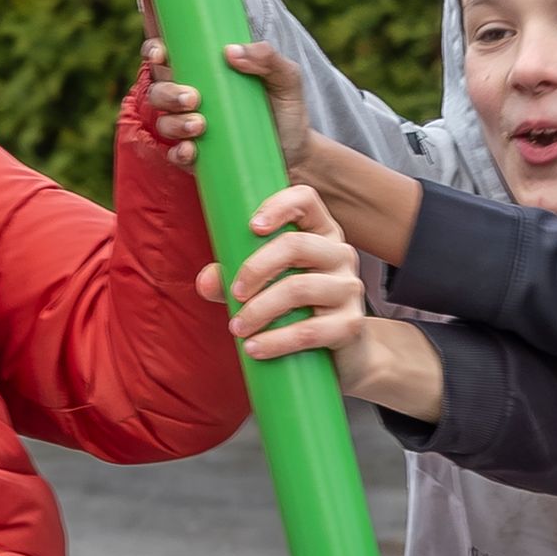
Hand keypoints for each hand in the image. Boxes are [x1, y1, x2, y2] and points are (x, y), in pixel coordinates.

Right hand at [134, 37, 308, 177]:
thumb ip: (267, 57)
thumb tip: (231, 52)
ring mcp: (191, 128)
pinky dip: (179, 152)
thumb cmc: (286, 109)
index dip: (154, 52)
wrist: (298, 154)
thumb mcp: (285, 78)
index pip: (166, 57)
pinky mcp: (197, 157)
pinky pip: (175, 155)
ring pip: (164, 121)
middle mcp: (190, 98)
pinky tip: (191, 151)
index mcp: (204, 72)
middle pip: (158, 89)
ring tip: (200, 125)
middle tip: (193, 98)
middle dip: (168, 92)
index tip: (160, 53)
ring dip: (175, 122)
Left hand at [198, 186, 441, 413]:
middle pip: (297, 245)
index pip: (305, 199)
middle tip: (234, 293)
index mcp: (319, 233)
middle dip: (256, 267)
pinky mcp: (350, 324)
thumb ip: (232, 280)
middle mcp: (340, 254)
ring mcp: (349, 288)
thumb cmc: (296, 311)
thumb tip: (206, 281)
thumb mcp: (263, 289)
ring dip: (260, 309)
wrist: (341, 355)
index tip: (252, 227)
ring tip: (237, 329)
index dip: (278, 205)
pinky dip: (276, 341)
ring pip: (300, 288)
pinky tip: (254, 349)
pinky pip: (310, 330)